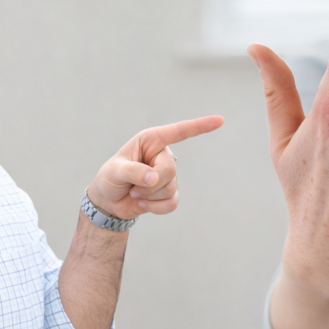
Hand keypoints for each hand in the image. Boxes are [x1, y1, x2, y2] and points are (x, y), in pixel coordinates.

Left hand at [86, 116, 223, 219]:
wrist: (108, 202)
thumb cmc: (109, 179)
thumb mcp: (114, 171)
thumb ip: (133, 172)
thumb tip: (154, 178)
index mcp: (151, 141)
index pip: (179, 132)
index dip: (200, 126)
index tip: (220, 121)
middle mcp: (163, 155)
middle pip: (170, 169)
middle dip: (150, 183)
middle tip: (132, 186)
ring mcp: (168, 175)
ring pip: (170, 188)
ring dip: (149, 196)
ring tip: (134, 192)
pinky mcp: (169, 193)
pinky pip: (172, 203)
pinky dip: (156, 208)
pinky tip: (143, 204)